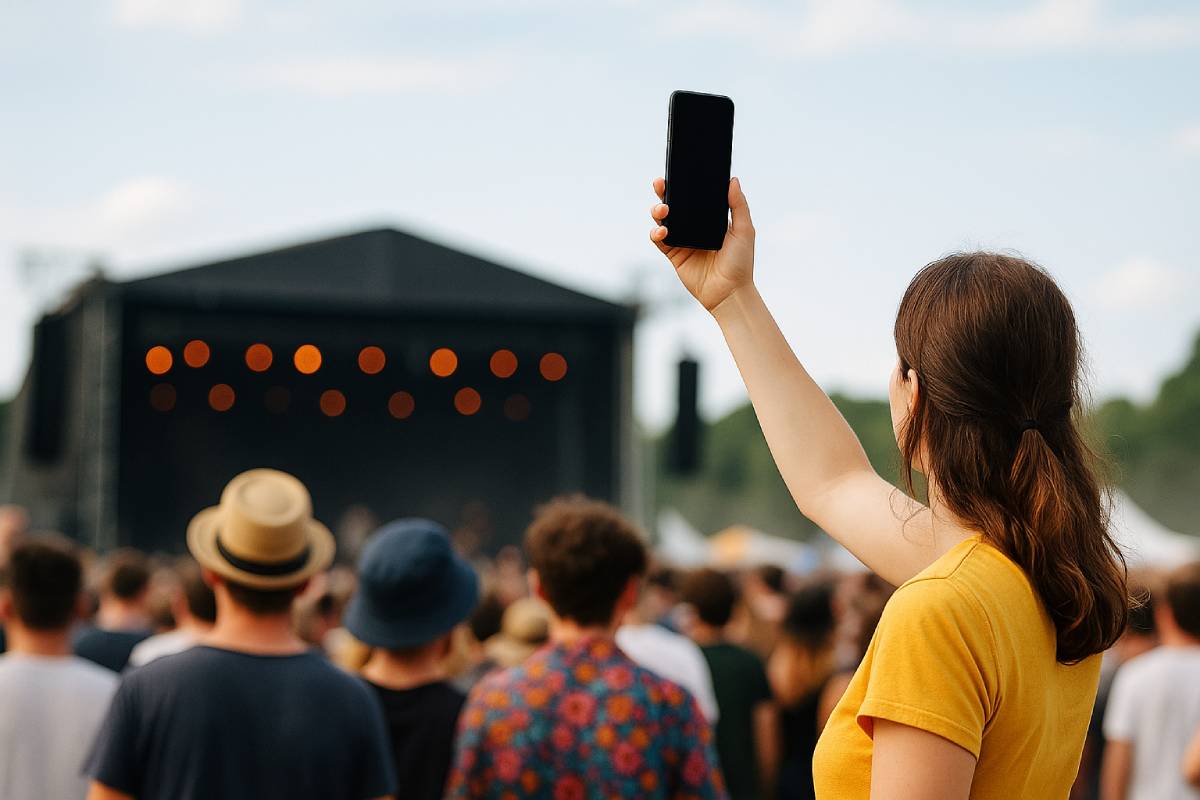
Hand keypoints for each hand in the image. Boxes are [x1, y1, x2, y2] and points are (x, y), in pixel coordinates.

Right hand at [649, 176, 755, 313]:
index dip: (684, 185)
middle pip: (674, 204)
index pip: (694, 197)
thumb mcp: (744, 230)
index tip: (677, 172)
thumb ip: (739, 205)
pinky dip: (656, 233)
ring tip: (663, 210)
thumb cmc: (740, 263)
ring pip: (663, 219)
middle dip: (664, 192)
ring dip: (658, 211)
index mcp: (710, 218)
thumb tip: (733, 180)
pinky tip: (662, 230)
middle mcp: (694, 227)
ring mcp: (683, 240)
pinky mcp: (674, 255)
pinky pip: (659, 240)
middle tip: (660, 184)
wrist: (729, 292)